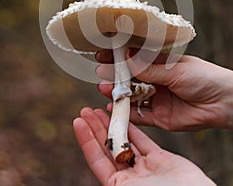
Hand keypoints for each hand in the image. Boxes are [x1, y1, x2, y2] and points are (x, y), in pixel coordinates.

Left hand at [73, 108, 215, 185]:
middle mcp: (130, 177)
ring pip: (125, 141)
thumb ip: (117, 183)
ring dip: (113, 125)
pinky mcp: (160, 159)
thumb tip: (104, 180)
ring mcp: (145, 168)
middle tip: (86, 110)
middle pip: (108, 148)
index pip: (96, 160)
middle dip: (96, 128)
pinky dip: (134, 128)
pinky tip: (125, 116)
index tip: (78, 122)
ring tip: (102, 109)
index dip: (86, 140)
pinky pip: (144, 141)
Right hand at [96, 50, 232, 130]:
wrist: (223, 102)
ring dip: (118, 93)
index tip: (102, 54)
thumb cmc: (203, 77)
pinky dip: (127, 113)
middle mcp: (156, 81)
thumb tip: (126, 58)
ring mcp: (157, 98)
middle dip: (115, 75)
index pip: (134, 59)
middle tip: (100, 72)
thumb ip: (149, 69)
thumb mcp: (174, 70)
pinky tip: (114, 107)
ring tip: (105, 88)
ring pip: (132, 96)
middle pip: (130, 79)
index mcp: (160, 64)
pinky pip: (139, 116)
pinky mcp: (160, 117)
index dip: (118, 56)